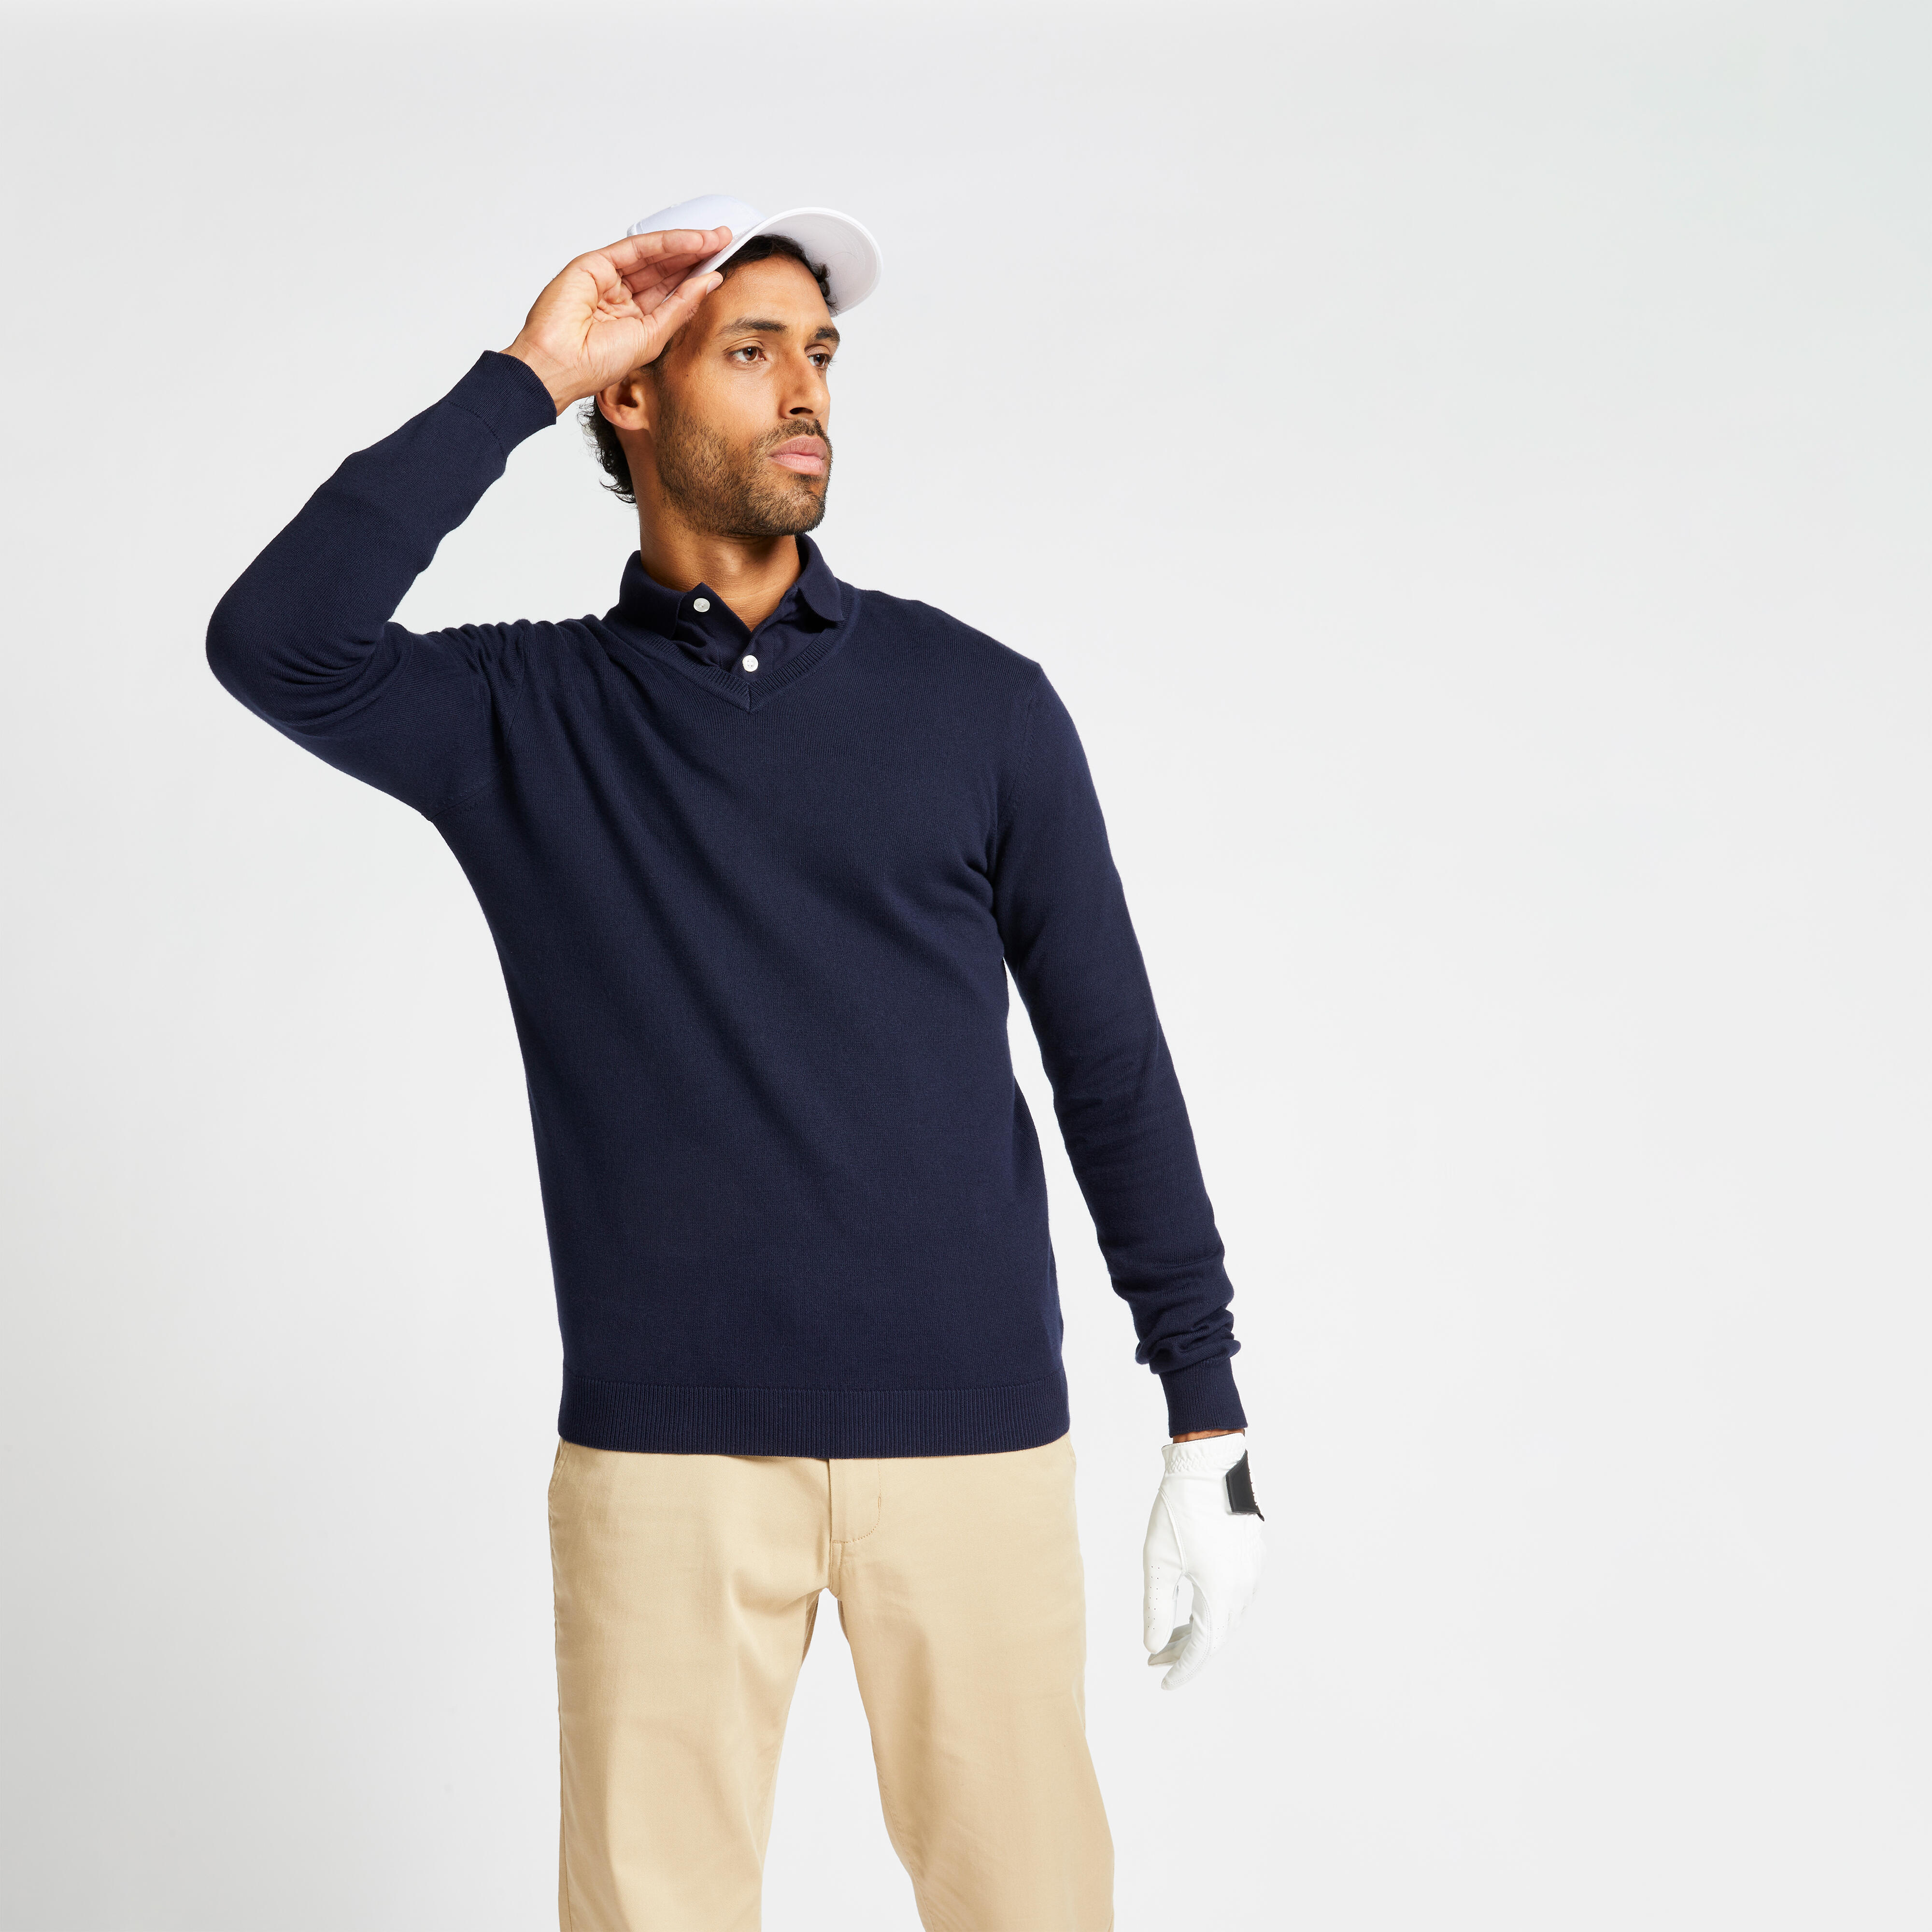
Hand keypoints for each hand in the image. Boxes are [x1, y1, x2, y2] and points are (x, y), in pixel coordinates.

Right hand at [501, 228, 732, 411]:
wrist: (558, 364)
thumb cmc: (596, 363)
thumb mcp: (652, 335)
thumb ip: (680, 306)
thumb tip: (710, 281)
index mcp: (633, 318)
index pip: (671, 291)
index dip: (697, 277)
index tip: (723, 266)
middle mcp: (621, 296)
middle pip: (665, 269)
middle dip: (696, 255)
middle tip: (725, 240)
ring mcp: (608, 278)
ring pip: (653, 255)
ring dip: (686, 245)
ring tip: (716, 238)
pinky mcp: (595, 264)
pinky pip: (637, 248)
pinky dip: (665, 243)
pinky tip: (691, 242)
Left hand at [1143, 1433, 1265, 1689]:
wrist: (1208, 1464)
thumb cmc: (1177, 1509)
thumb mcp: (1157, 1562)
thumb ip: (1156, 1609)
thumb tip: (1153, 1647)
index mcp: (1221, 1592)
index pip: (1203, 1649)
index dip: (1183, 1670)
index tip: (1163, 1683)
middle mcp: (1243, 1586)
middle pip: (1218, 1636)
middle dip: (1186, 1652)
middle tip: (1155, 1658)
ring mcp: (1252, 1570)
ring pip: (1228, 1617)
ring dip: (1200, 1631)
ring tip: (1169, 1636)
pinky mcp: (1252, 1555)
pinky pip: (1235, 1596)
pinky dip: (1213, 1610)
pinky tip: (1192, 1608)